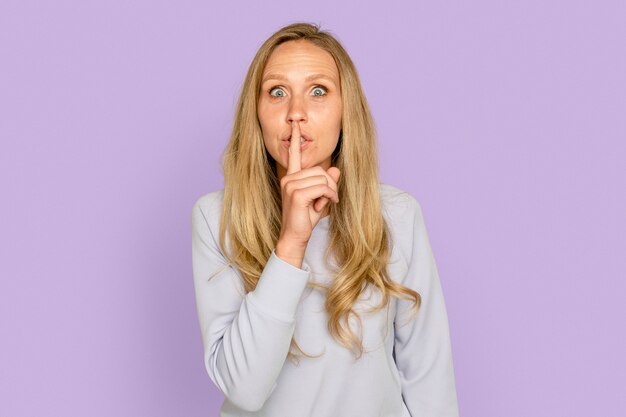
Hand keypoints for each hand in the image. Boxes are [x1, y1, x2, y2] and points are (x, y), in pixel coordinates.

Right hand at [275, 121, 340, 264]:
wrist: (295, 236)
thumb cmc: (305, 218)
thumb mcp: (320, 198)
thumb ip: (327, 183)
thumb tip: (336, 170)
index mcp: (291, 177)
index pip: (294, 155)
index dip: (296, 139)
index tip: (296, 126)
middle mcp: (289, 178)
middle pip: (320, 170)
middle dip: (330, 185)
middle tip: (328, 200)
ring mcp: (291, 185)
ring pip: (323, 179)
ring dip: (330, 192)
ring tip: (324, 204)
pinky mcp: (296, 194)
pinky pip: (322, 188)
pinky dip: (329, 196)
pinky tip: (325, 206)